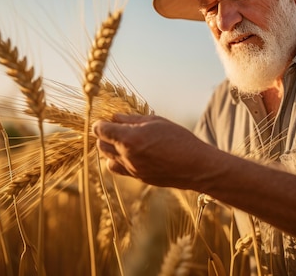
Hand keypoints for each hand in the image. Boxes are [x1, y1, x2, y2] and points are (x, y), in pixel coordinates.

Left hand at [92, 113, 212, 188]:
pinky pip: (118, 169)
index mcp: (129, 138)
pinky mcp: (137, 177)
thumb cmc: (179, 139)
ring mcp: (131, 169)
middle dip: (104, 135)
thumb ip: (132, 119)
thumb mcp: (156, 122)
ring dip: (110, 148)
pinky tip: (130, 154)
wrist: (195, 166)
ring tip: (123, 141)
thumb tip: (115, 117)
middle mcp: (126, 156)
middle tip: (116, 128)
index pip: (100, 130)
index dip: (100, 123)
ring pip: (107, 158)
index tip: (106, 120)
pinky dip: (118, 160)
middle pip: (100, 145)